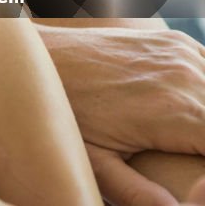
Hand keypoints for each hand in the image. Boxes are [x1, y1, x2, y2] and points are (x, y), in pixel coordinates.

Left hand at [39, 25, 204, 204]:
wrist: (43, 58)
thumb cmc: (67, 114)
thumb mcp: (97, 163)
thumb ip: (138, 193)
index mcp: (174, 113)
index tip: (193, 176)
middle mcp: (184, 77)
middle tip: (185, 156)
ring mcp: (181, 54)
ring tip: (183, 138)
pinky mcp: (175, 42)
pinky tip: (187, 109)